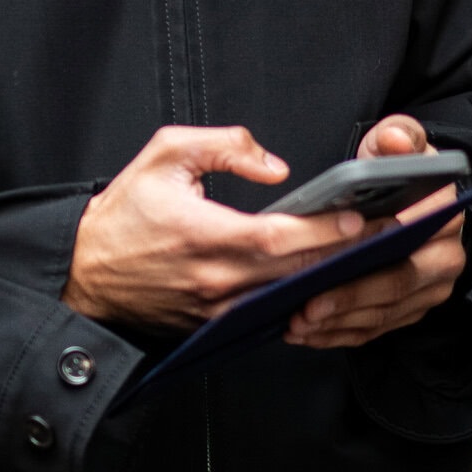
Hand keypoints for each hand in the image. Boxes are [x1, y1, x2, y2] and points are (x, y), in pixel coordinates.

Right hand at [64, 125, 364, 330]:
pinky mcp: (216, 324)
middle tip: (387, 236)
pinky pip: (269, 312)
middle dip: (344, 254)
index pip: (277, 238)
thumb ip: (223, 147)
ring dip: (330, 279)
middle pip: (295, 272)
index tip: (357, 217)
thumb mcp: (164, 155)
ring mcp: (217, 309)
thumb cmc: (123, 214)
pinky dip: (301, 298)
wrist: (84, 273)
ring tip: (372, 257)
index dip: (321, 230)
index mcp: (204, 237)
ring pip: (288, 296)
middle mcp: (216, 280)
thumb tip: (274, 167)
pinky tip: (331, 282)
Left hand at [285, 115, 466, 350]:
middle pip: (396, 283)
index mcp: (445, 215)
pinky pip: (374, 330)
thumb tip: (395, 140)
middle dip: (348, 299)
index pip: (409, 236)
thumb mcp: (397, 143)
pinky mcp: (409, 310)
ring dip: (338, 323)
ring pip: (382, 314)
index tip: (333, 258)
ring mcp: (428, 290)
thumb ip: (398, 136)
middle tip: (306, 306)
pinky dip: (339, 335)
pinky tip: (307, 333)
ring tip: (298, 322)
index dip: (370, 250)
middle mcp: (445, 257)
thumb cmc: (397, 171)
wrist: (408, 199)